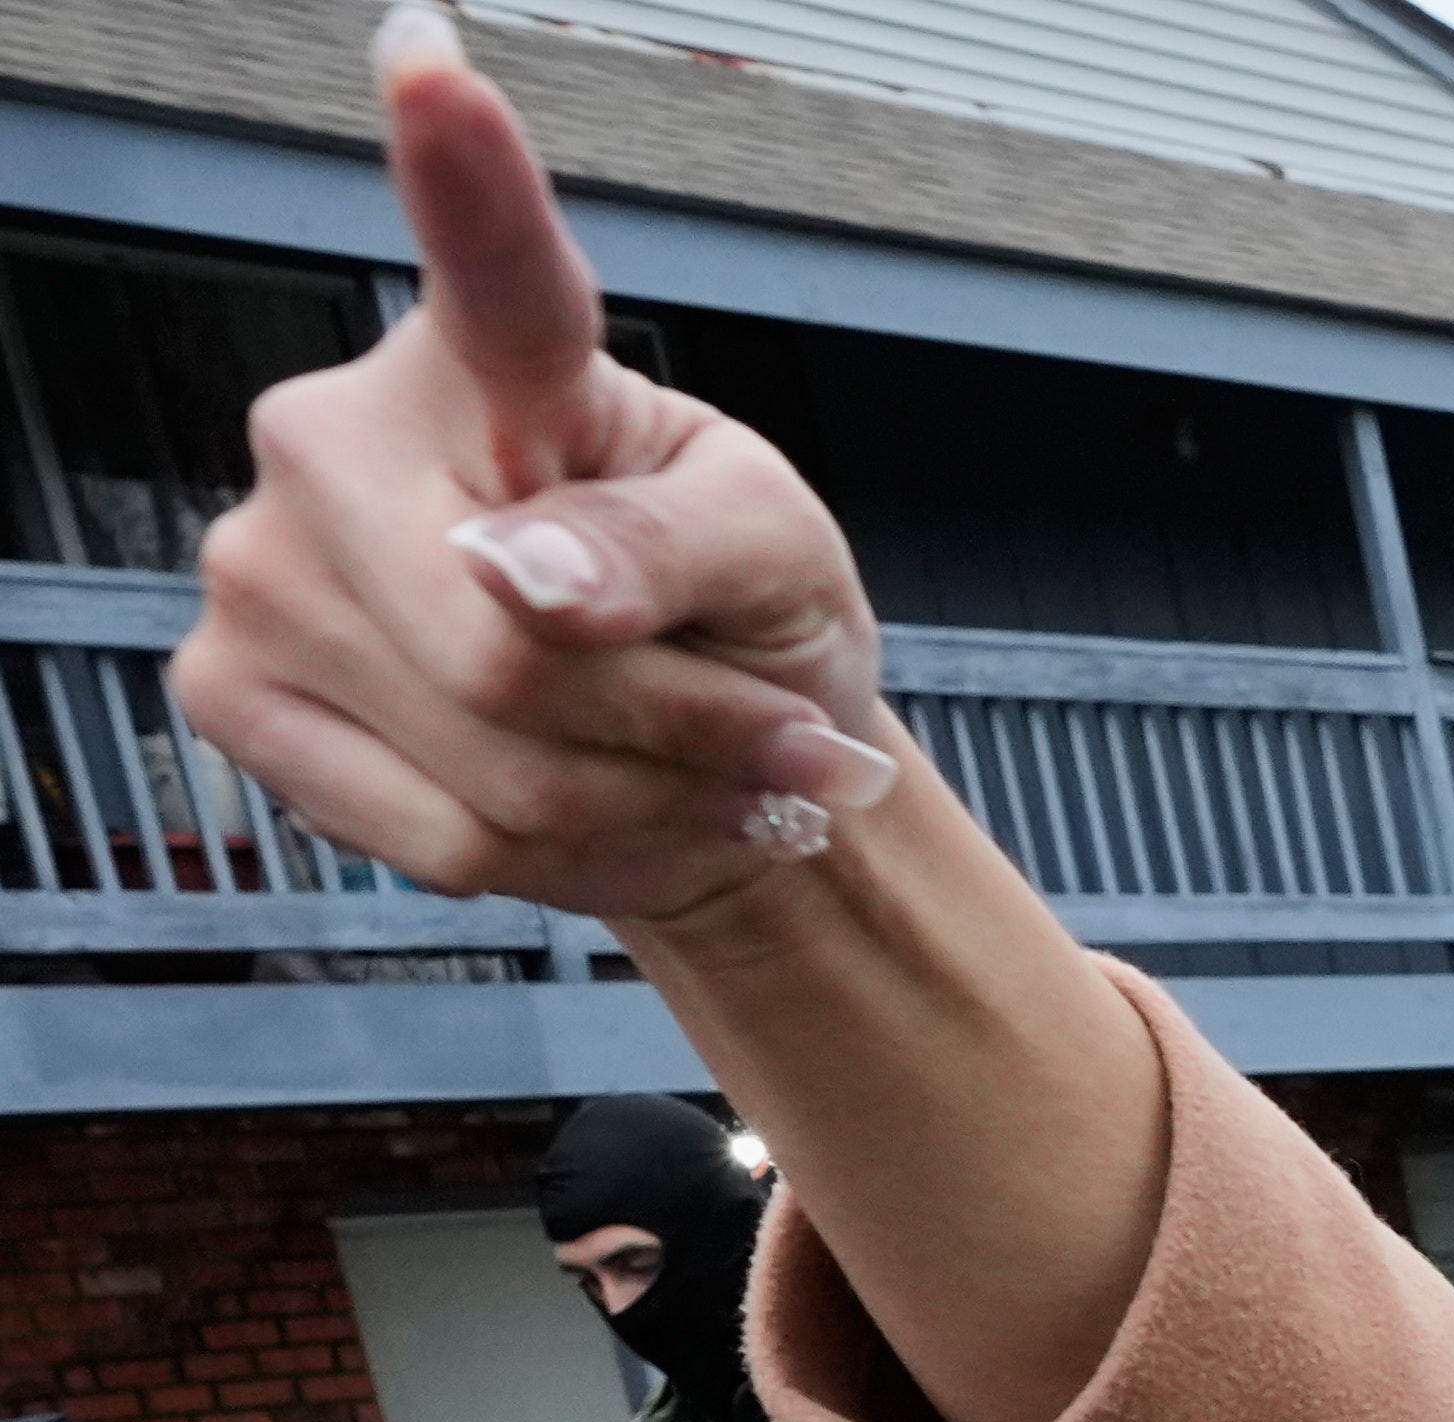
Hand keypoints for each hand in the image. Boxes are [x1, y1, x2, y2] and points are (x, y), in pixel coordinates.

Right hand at [167, 10, 891, 923]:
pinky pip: (441, 839)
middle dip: (685, 731)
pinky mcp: (234, 693)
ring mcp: (260, 568)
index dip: (461, 173)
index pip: (483, 273)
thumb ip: (676, 546)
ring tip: (709, 780)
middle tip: (773, 740)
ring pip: (492, 765)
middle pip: (513, 654)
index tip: (432, 62)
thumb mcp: (772, 550)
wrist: (704, 749)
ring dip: (653, 809)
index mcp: (492, 366)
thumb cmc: (736, 610)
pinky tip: (620, 817)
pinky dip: (576, 862)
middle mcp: (334, 442)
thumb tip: (525, 579)